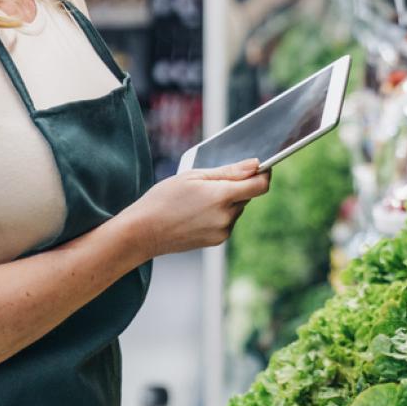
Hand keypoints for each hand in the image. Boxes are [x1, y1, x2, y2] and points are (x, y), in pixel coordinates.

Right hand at [120, 159, 270, 260]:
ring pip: (238, 208)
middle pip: (247, 195)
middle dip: (237, 186)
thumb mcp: (195, 176)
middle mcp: (226, 217)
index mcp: (221, 197)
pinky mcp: (217, 240)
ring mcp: (222, 232)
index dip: (264, 173)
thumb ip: (229, 171)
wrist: (142, 232)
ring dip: (228, 200)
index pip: (260, 185)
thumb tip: (255, 165)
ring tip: (199, 199)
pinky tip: (198, 212)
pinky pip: (228, 220)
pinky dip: (220, 213)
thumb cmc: (164, 199)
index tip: (259, 166)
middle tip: (210, 182)